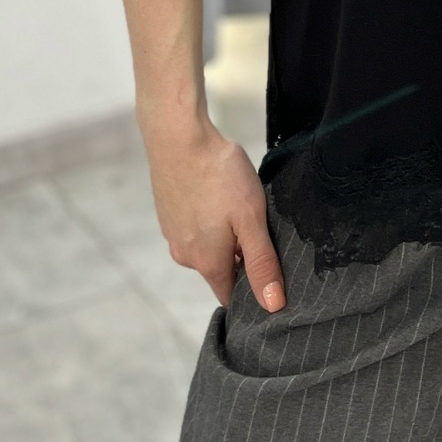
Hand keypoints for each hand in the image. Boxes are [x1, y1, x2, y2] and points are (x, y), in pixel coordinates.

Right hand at [141, 116, 286, 311]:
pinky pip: (195, 227)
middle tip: (262, 228)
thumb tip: (272, 305)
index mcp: (207, 262)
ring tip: (241, 207)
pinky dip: (210, 218)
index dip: (252, 292)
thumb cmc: (219, 174)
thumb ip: (261, 261)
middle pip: (221, 270)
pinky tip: (220, 195)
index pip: (231, 296)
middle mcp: (185, 255)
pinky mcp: (169, 213)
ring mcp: (173, 233)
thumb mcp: (251, 217)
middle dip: (241, 257)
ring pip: (208, 246)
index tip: (271, 277)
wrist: (179, 137)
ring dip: (226, 235)